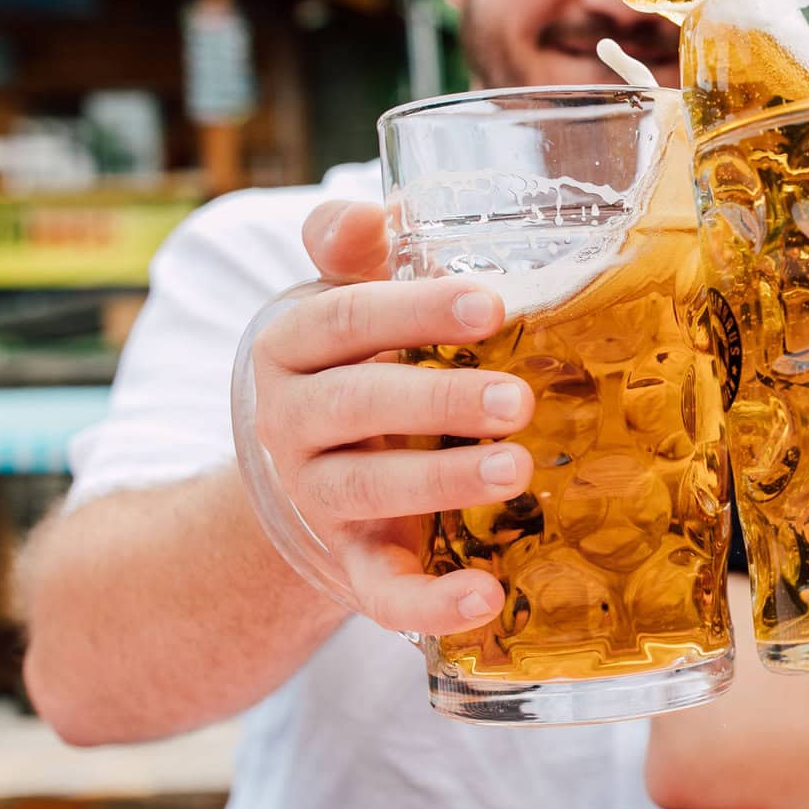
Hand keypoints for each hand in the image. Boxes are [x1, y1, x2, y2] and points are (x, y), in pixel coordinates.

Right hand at [243, 200, 535, 634]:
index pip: (347, 317)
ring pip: (369, 490)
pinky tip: (485, 598)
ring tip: (517, 468)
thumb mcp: (337, 303)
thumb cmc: (344, 368)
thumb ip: (356, 252)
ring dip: (444, 482)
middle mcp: (293, 422)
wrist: (290, 484)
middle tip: (519, 398)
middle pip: (359, 403)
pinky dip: (429, 603)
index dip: (416, 310)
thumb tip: (388, 206)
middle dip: (440, 400)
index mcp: (293, 344)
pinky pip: (380, 592)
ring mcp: (317, 499)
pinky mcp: (347, 567)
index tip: (492, 304)